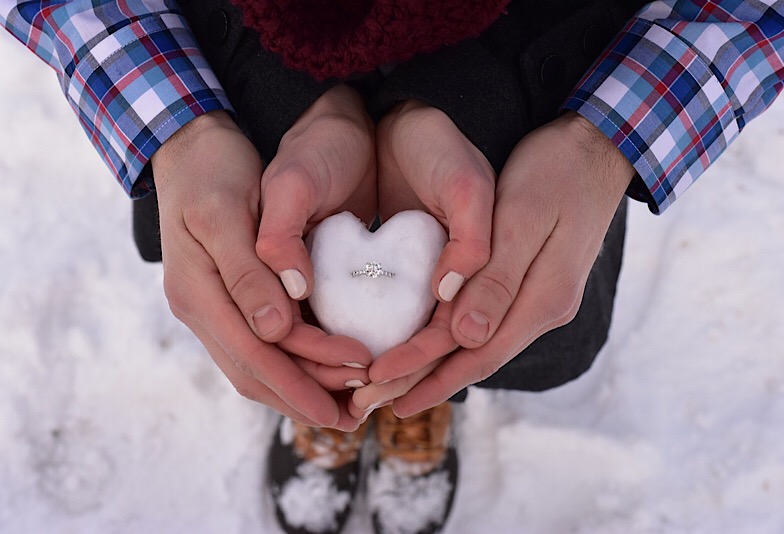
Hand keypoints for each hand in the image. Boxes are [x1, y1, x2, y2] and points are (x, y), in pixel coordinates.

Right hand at [152, 88, 374, 430]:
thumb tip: (274, 333)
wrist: (191, 145)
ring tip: (345, 404)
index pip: (254, 354)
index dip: (302, 380)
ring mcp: (211, 306)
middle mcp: (200, 309)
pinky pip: (257, 346)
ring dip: (299, 388)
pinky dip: (291, 364)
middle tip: (355, 416)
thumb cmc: (213, 170)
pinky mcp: (226, 299)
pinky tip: (322, 369)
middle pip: (254, 372)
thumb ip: (247, 273)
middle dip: (305, 397)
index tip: (349, 396)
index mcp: (196, 291)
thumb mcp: (227, 212)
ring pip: (255, 367)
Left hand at [365, 112, 634, 416]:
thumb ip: (499, 280)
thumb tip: (467, 338)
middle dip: (421, 381)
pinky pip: (484, 322)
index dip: (426, 373)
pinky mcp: (529, 283)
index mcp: (542, 299)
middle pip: (474, 358)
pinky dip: (450, 339)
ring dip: (433, 366)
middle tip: (369, 401)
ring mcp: (538, 298)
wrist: (597, 148)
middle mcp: (542, 309)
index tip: (379, 387)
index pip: (477, 353)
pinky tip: (425, 344)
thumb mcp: (524, 219)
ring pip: (477, 344)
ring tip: (388, 384)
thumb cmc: (557, 173)